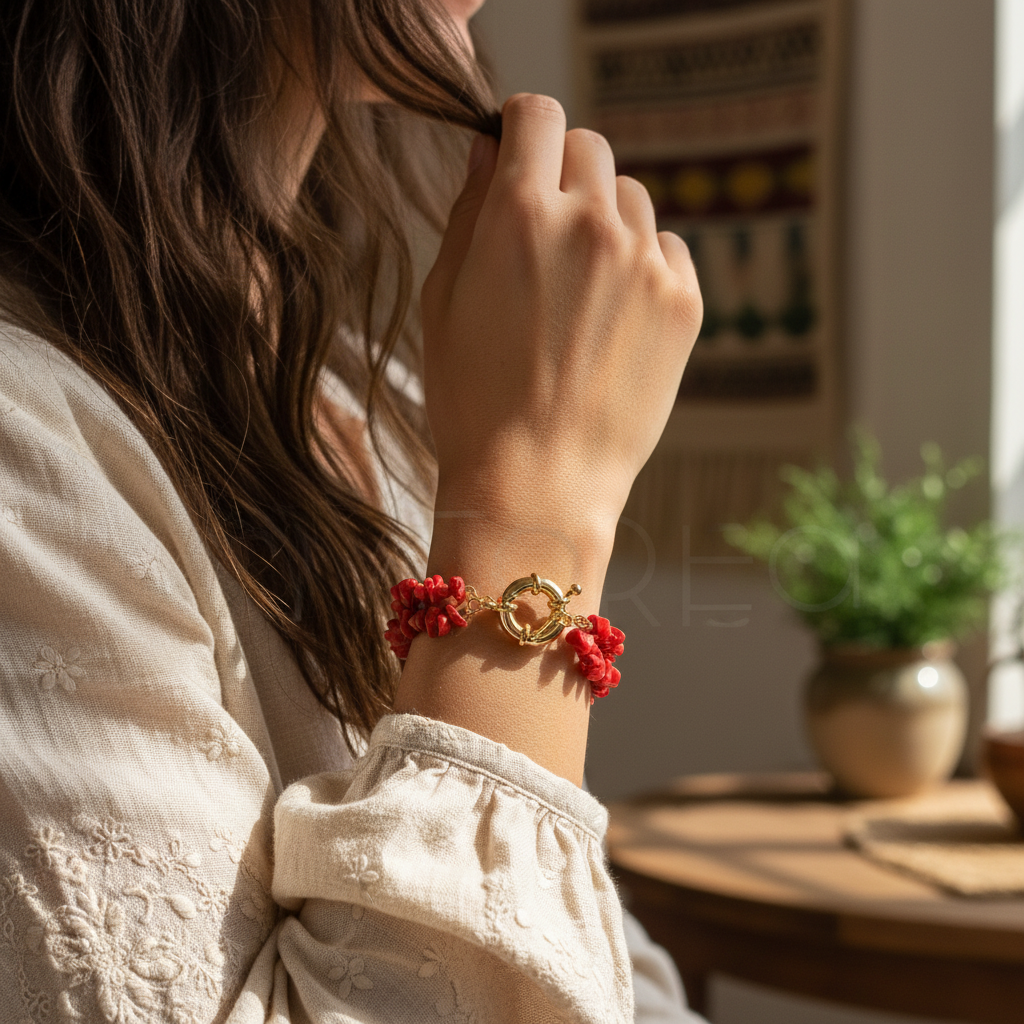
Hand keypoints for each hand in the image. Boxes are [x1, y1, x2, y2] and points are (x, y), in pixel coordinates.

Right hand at [421, 93, 701, 544]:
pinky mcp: (684, 302)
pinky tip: (614, 315)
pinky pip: (669, 248)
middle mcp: (589, 224)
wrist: (538, 483)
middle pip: (589, 147)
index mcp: (519, 214)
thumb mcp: (442, 300)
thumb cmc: (474, 401)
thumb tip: (490, 150)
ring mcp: (645, 262)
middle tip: (545, 231)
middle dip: (563, 173)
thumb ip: (467, 212)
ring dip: (605, 221)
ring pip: (631, 198)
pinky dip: (645, 265)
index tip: (520, 151)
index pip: (536, 114)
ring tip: (580, 289)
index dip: (522, 127)